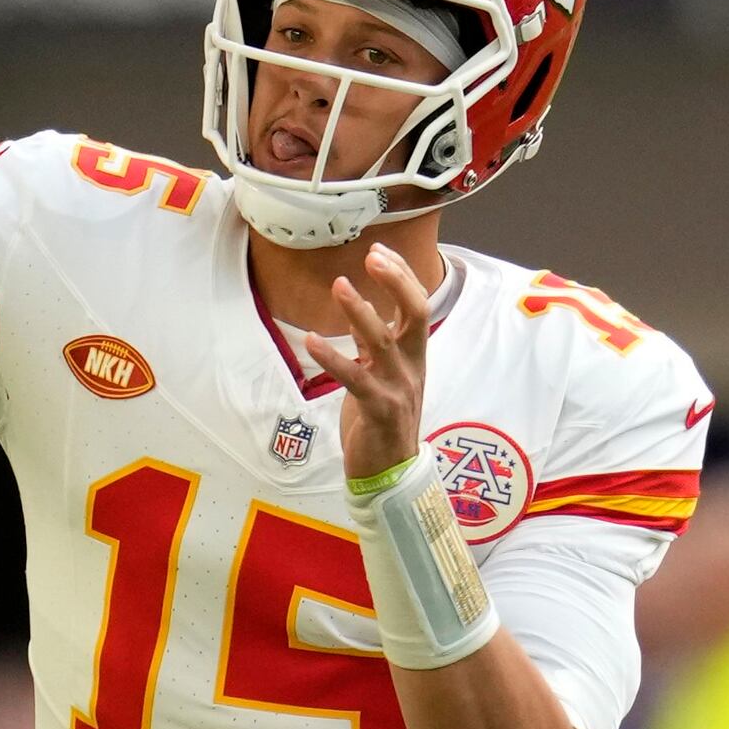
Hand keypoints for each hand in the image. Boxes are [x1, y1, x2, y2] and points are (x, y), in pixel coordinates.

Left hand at [301, 241, 435, 487]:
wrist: (391, 476)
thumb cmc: (383, 424)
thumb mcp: (382, 377)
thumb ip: (374, 346)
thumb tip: (362, 311)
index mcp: (415, 357)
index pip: (417, 306)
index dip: (402, 276)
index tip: (379, 251)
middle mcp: (412, 368)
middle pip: (416, 313)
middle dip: (397, 281)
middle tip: (372, 257)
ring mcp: (398, 389)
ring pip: (384, 341)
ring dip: (361, 310)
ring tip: (340, 285)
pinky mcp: (378, 410)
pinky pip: (355, 377)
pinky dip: (332, 357)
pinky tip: (311, 340)